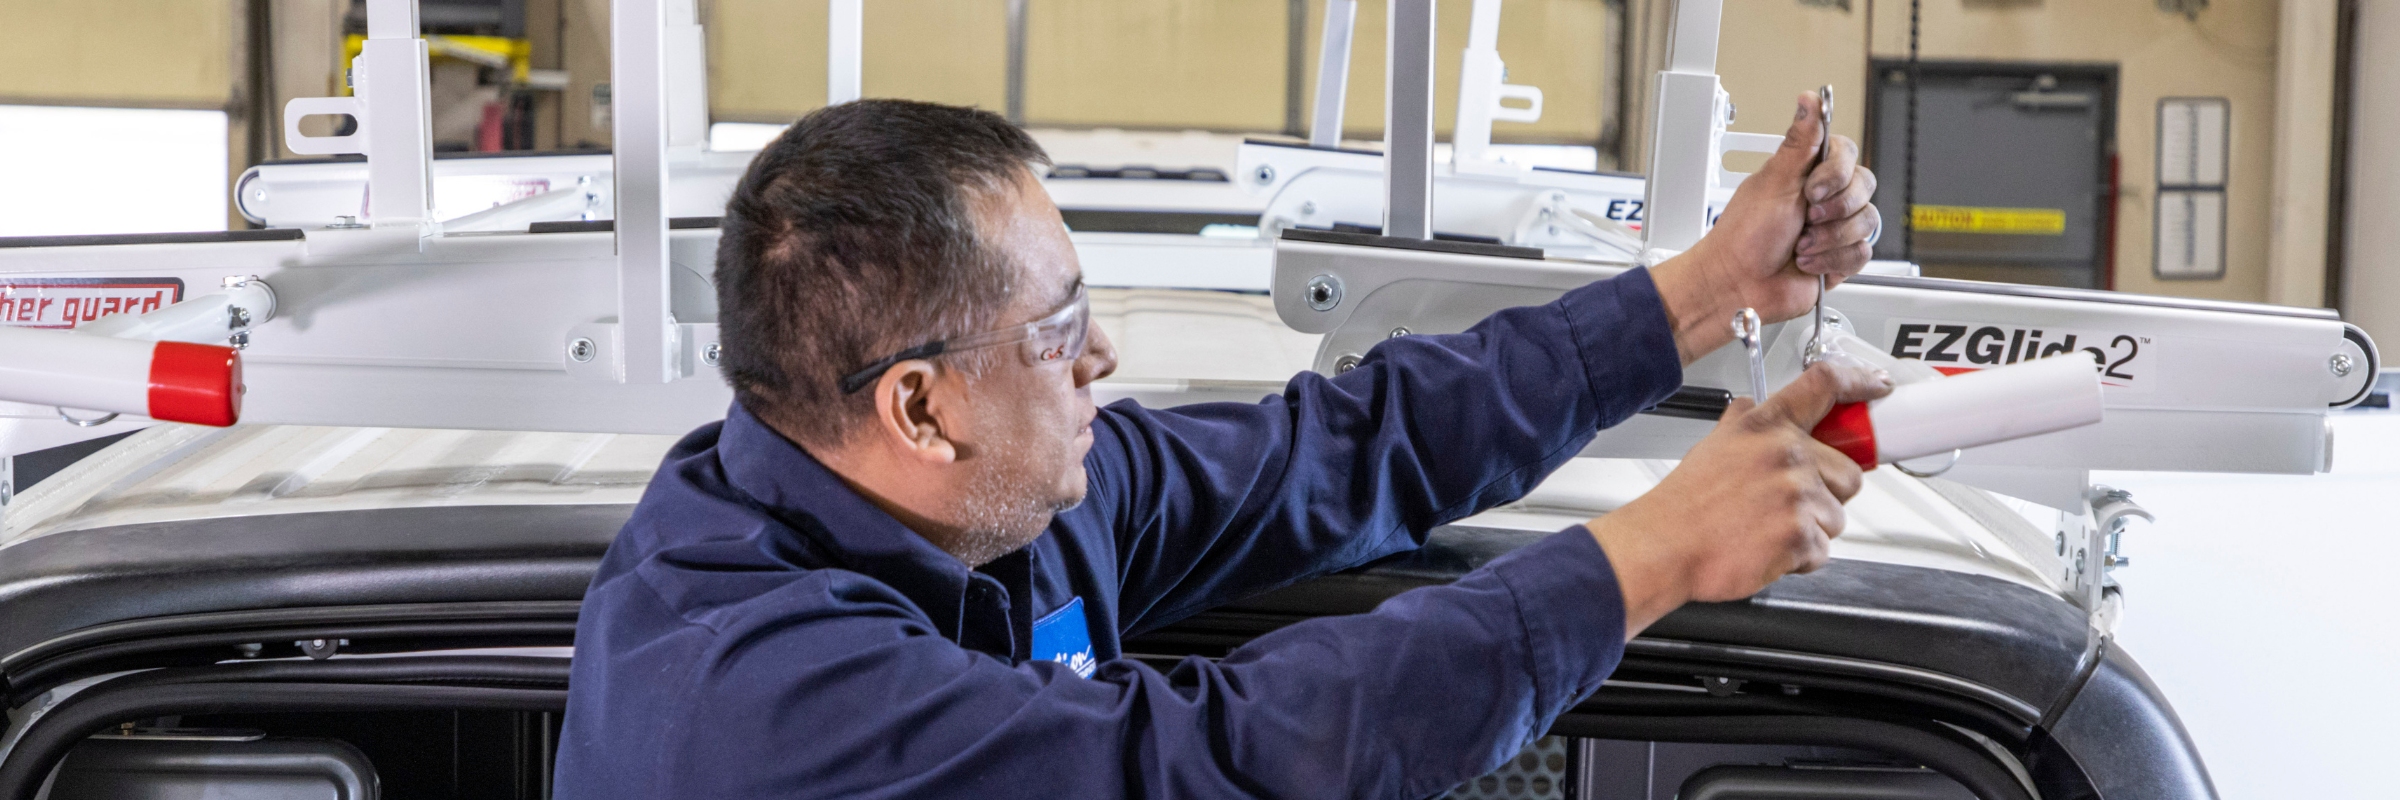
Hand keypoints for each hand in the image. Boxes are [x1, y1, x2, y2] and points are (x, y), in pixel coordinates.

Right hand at [1585, 361, 1892, 638]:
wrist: (1665, 547)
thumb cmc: (1685, 503)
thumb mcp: (1712, 444)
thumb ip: (1742, 423)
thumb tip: (1752, 408)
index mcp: (1766, 426)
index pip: (1825, 385)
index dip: (1860, 381)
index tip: (1878, 387)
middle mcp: (1786, 454)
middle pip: (1849, 473)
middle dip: (1826, 494)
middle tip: (1789, 503)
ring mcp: (1796, 495)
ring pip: (1837, 516)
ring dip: (1810, 529)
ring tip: (1769, 528)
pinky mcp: (1800, 536)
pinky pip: (1822, 551)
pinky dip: (1799, 558)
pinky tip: (1766, 547)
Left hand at [1650, 91, 1881, 363]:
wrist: (1739, 283)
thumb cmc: (1745, 236)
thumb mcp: (1773, 181)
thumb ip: (1799, 141)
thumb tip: (1809, 99)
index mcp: (1806, 173)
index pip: (1847, 155)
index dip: (1835, 173)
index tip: (1811, 188)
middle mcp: (1823, 197)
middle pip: (1864, 187)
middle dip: (1833, 210)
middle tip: (1805, 218)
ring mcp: (1833, 228)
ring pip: (1866, 222)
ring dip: (1828, 239)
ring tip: (1800, 244)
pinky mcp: (1839, 257)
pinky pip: (1861, 253)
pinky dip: (1831, 260)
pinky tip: (1808, 261)